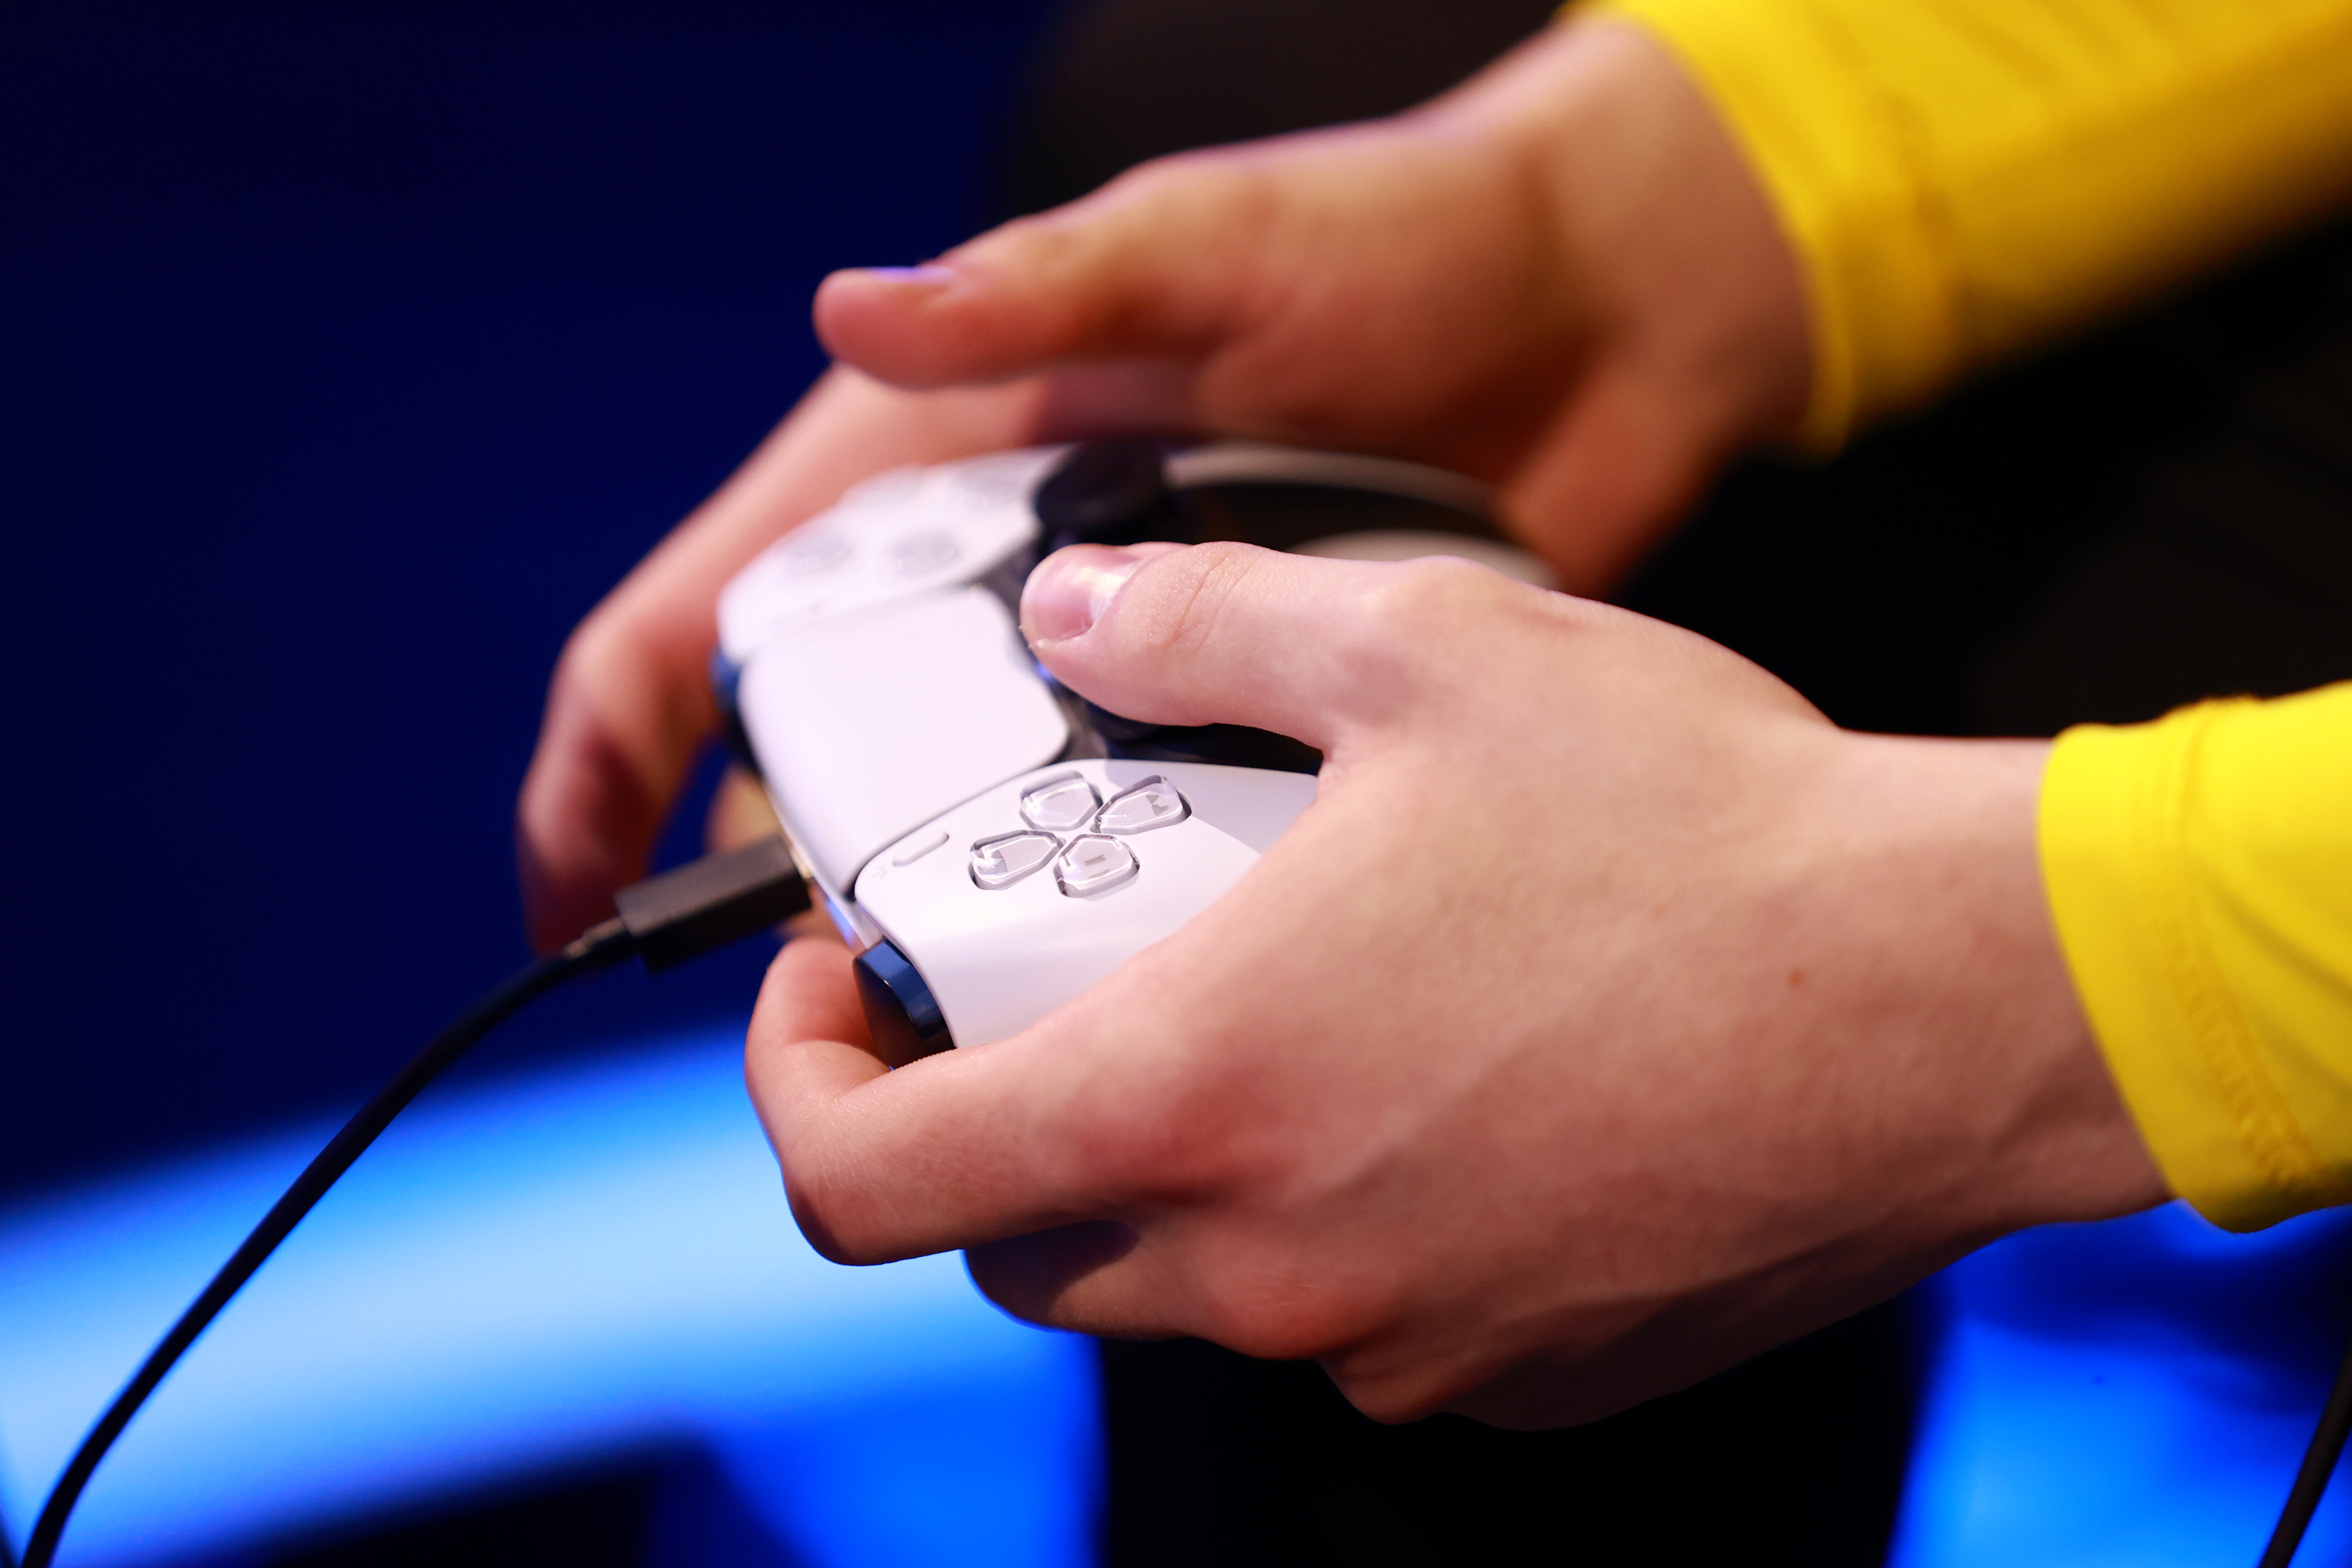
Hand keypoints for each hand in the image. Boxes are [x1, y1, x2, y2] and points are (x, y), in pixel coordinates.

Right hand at [518, 16, 1809, 947]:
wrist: (1590, 316)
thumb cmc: (1387, 241)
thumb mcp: (1203, 247)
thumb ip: (1039, 287)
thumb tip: (857, 309)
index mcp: (928, 464)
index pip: (705, 623)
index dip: (611, 765)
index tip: (570, 901)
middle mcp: (995, 584)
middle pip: (824, 763)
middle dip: (796, 878)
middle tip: (835, 996)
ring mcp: (1109, 669)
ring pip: (969, 825)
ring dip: (951, 915)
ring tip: (978, 1016)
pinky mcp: (1226, 726)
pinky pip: (1130, 844)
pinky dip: (1106, 909)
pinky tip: (1134, 983)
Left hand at [745, 544, 2165, 1426]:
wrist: (1948, 994)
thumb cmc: (1696, 825)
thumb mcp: (1427, 651)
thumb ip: (1204, 621)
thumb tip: (1080, 610)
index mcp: (1196, 1091)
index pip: (862, 1183)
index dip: (797, 1090)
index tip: (839, 994)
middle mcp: (1271, 1260)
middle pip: (1014, 1235)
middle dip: (988, 1113)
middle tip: (1051, 980)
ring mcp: (1396, 1340)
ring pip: (1183, 1283)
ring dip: (1171, 1163)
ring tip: (1269, 1011)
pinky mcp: (1515, 1376)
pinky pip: (1349, 1314)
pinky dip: (1330, 1220)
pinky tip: (1424, 1093)